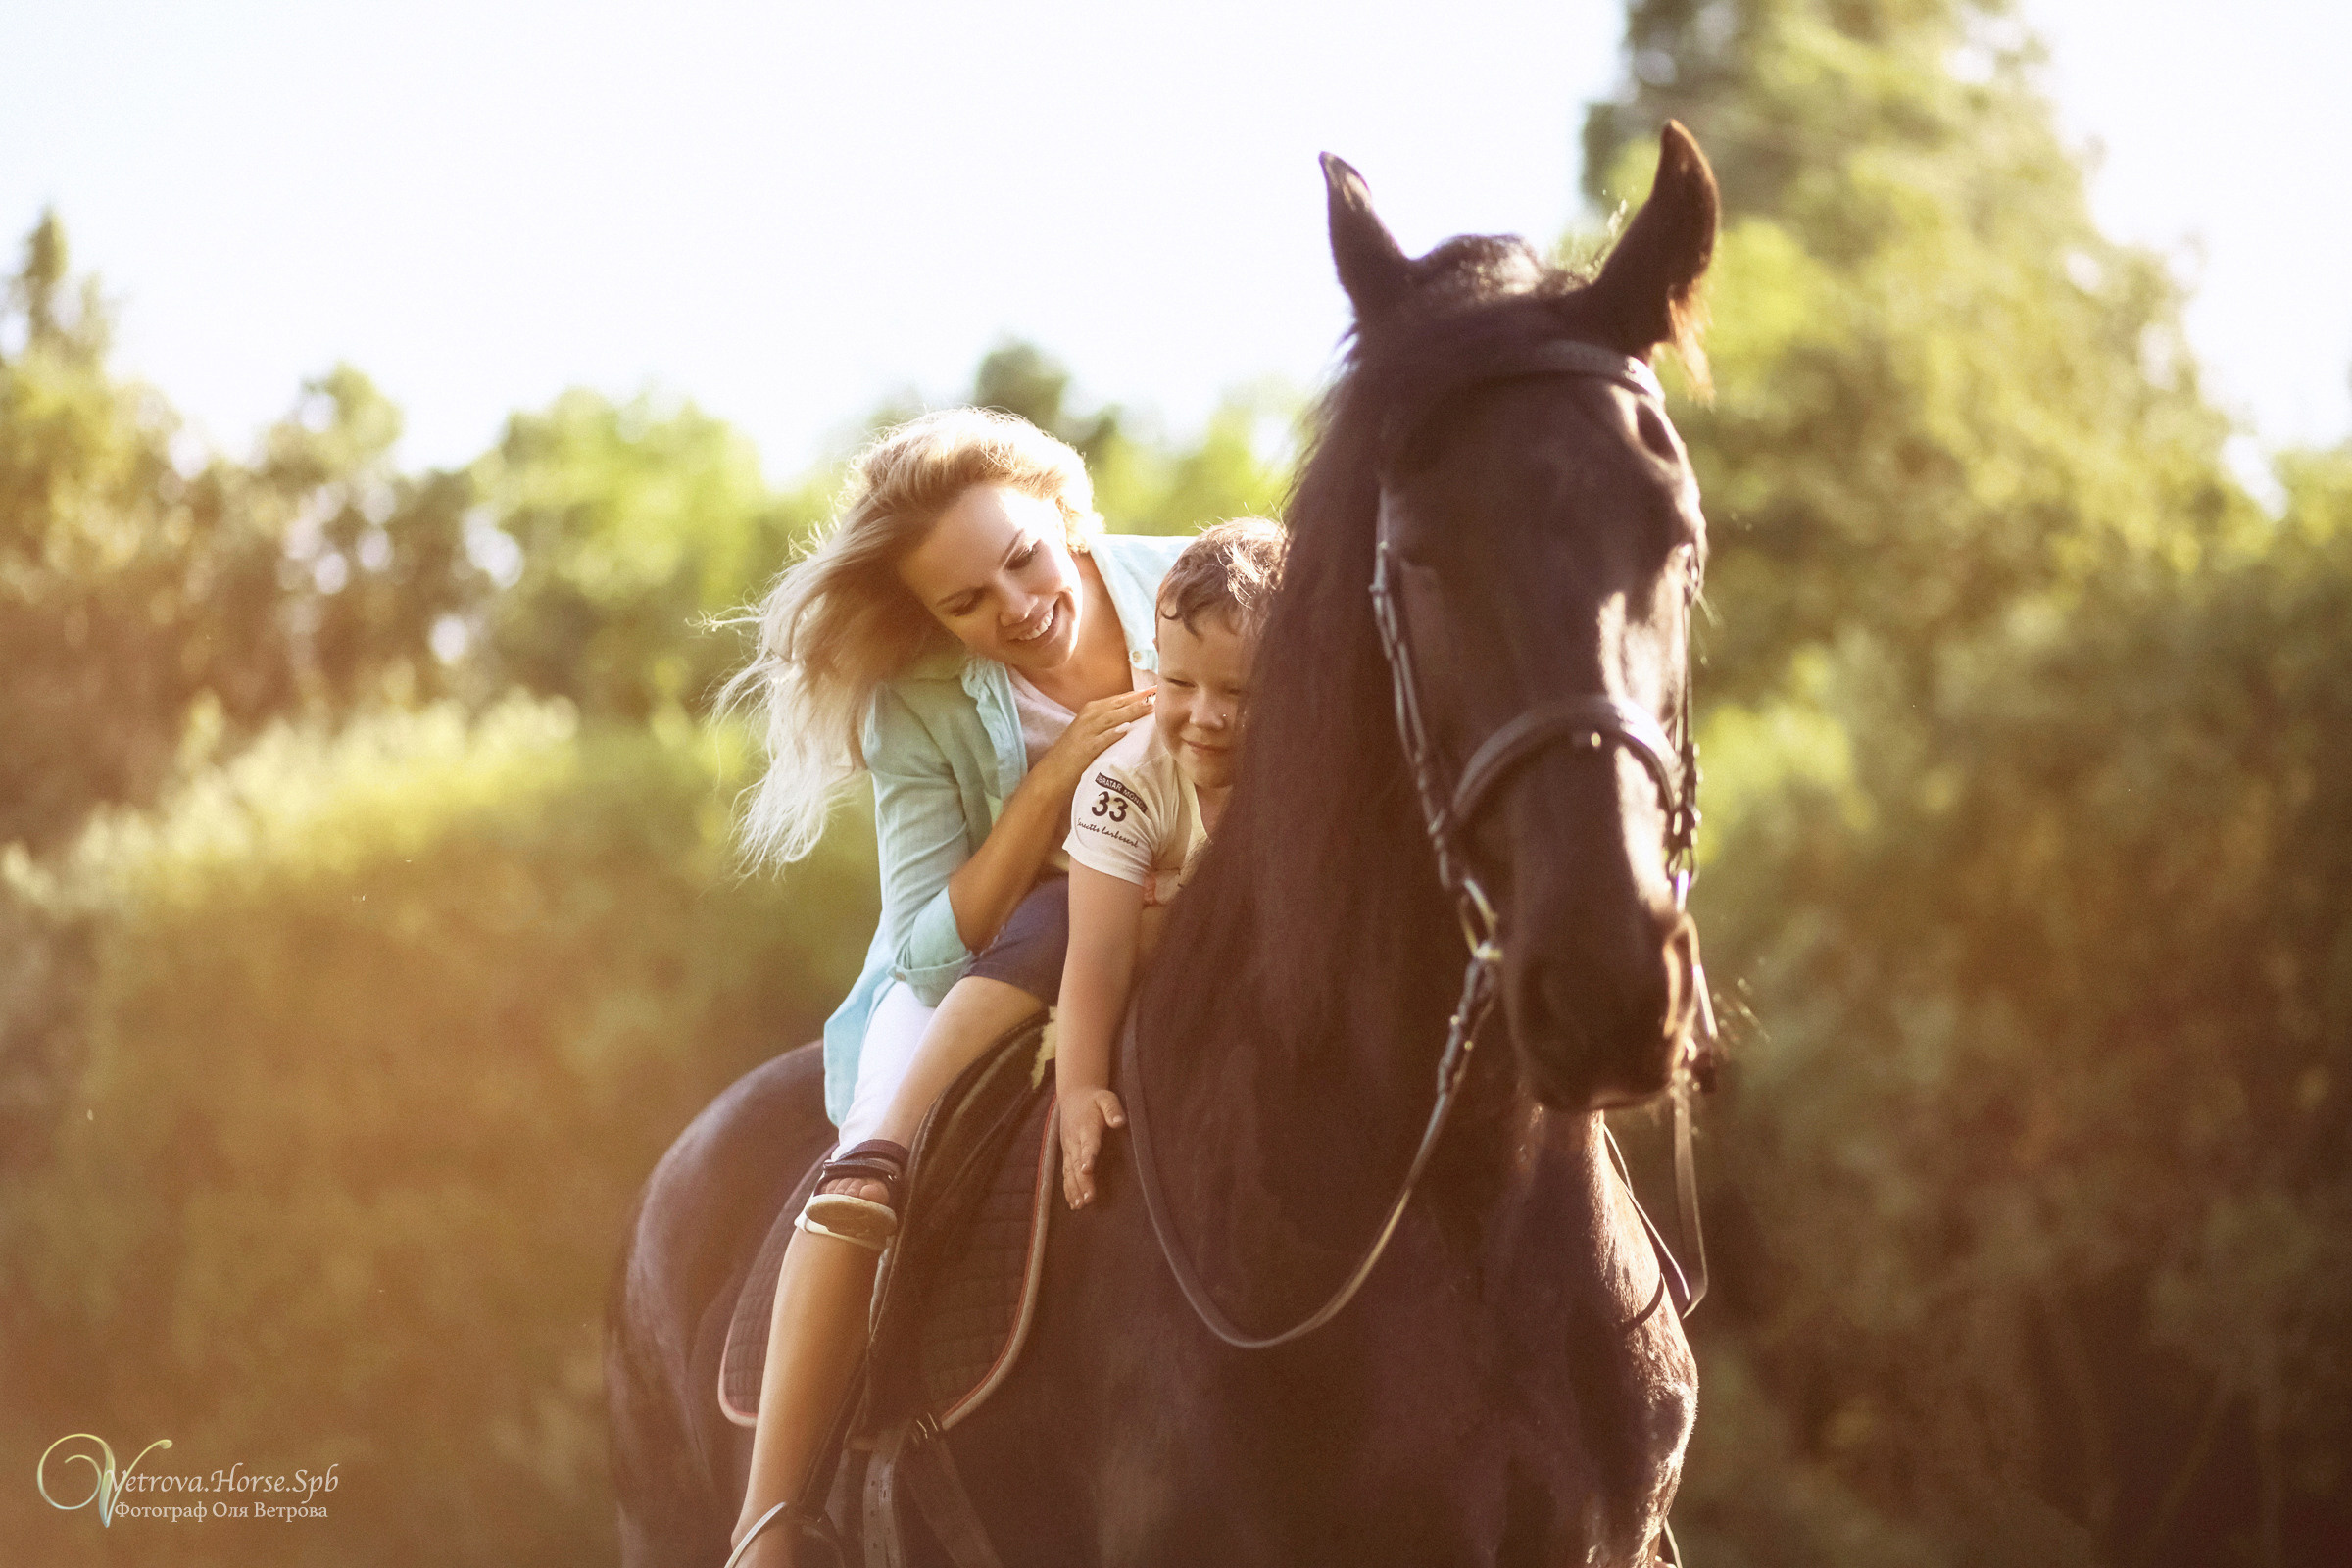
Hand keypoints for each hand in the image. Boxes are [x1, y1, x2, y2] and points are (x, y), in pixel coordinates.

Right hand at [1038, 688, 1153, 793]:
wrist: (1053, 771)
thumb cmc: (1075, 751)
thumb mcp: (1091, 730)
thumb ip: (1109, 721)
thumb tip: (1135, 717)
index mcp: (1092, 710)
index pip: (1119, 698)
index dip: (1138, 694)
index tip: (1157, 688)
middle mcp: (1089, 716)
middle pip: (1118, 704)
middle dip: (1139, 698)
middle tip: (1159, 692)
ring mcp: (1086, 731)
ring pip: (1112, 718)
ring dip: (1130, 712)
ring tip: (1149, 707)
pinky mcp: (1085, 748)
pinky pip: (1101, 739)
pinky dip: (1113, 733)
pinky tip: (1126, 729)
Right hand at [1059, 1087, 1126, 1209]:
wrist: (1074, 1095)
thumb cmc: (1094, 1099)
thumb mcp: (1106, 1097)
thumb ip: (1112, 1109)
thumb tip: (1119, 1122)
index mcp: (1086, 1126)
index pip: (1087, 1142)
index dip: (1087, 1156)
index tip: (1087, 1169)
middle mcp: (1074, 1139)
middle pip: (1077, 1162)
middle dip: (1082, 1181)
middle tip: (1089, 1198)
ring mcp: (1068, 1148)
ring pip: (1069, 1171)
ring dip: (1074, 1189)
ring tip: (1080, 1205)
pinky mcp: (1067, 1153)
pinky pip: (1065, 1173)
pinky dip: (1068, 1188)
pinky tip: (1073, 1203)